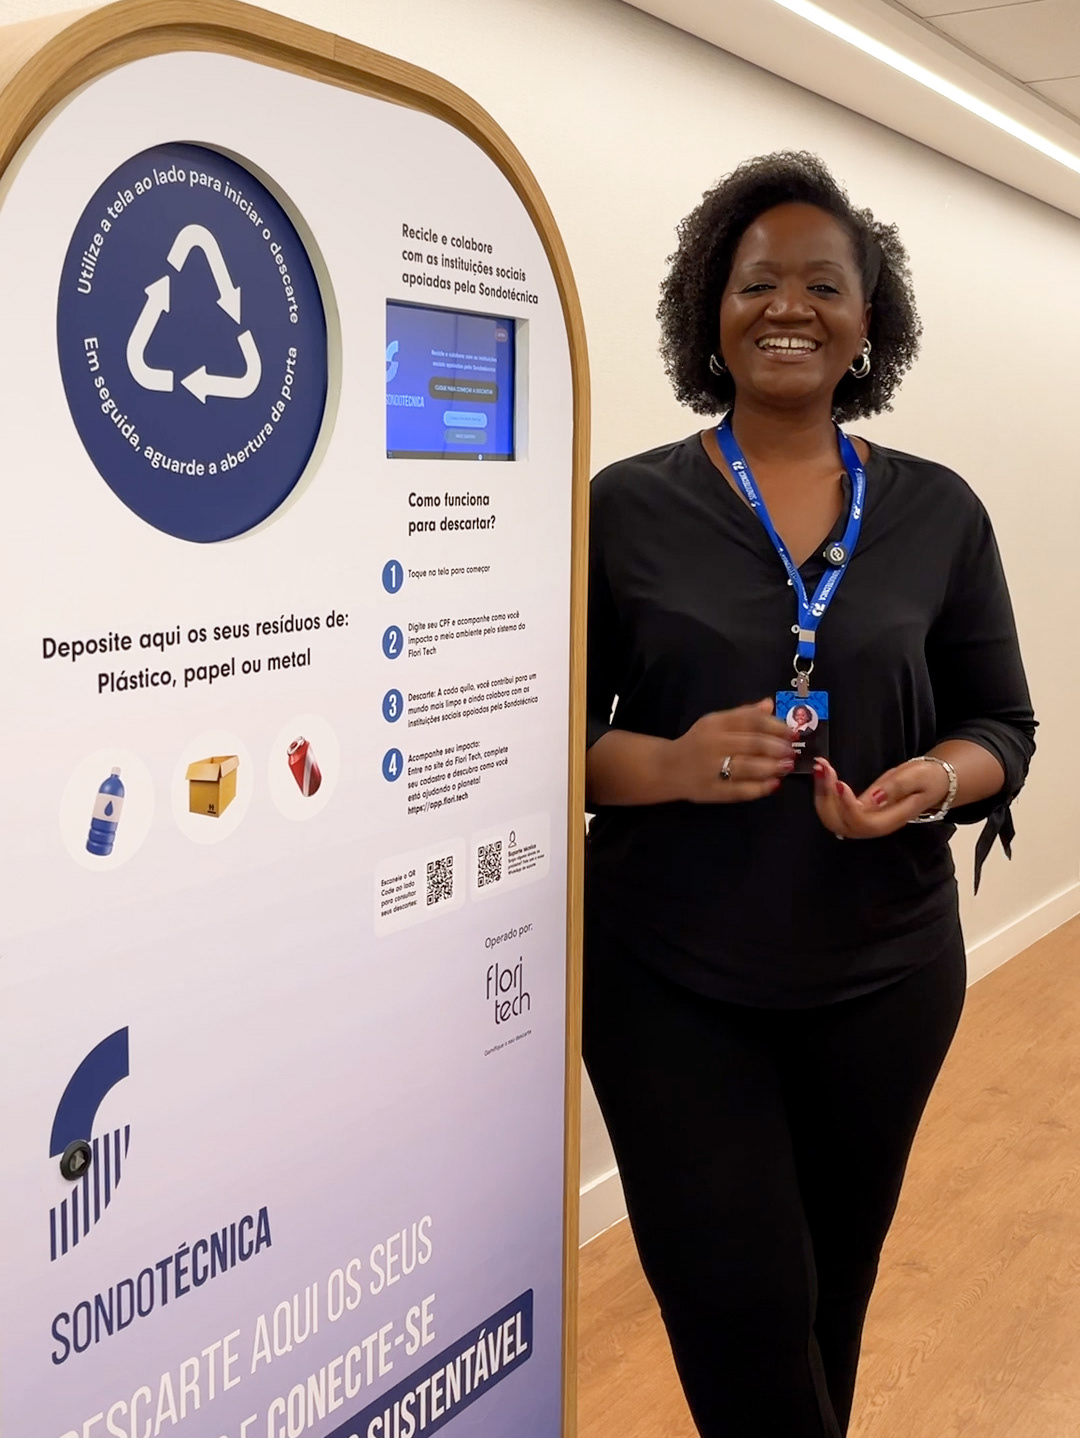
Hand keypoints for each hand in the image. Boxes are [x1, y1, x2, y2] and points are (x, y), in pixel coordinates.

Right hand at [669, 699, 794, 803]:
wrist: (667, 768)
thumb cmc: (697, 743)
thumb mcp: (715, 722)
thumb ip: (743, 715)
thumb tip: (769, 704)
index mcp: (715, 723)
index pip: (751, 720)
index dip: (776, 726)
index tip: (792, 732)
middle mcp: (714, 744)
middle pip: (753, 743)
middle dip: (778, 748)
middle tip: (793, 751)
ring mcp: (712, 769)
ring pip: (749, 767)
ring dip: (773, 767)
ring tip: (787, 766)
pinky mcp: (713, 791)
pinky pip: (742, 790)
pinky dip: (761, 788)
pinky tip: (773, 784)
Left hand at [813, 757, 950, 838]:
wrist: (932, 782)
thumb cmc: (927, 778)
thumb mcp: (917, 777)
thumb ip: (896, 788)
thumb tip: (874, 799)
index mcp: (892, 820)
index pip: (863, 822)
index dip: (848, 806)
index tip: (840, 782)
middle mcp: (875, 825)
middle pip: (842, 824)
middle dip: (827, 797)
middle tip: (823, 767)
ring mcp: (864, 820)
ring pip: (833, 819)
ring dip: (822, 794)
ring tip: (820, 767)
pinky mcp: (856, 812)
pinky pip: (834, 810)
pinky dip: (823, 793)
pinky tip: (822, 774)